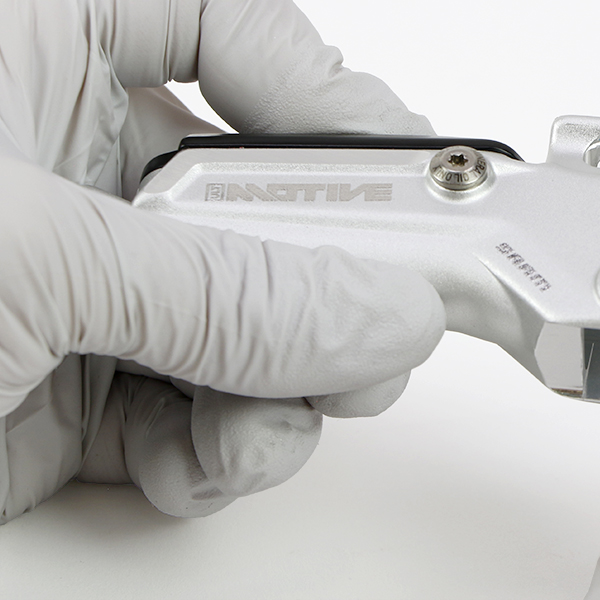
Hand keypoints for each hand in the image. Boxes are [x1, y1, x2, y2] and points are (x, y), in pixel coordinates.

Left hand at [0, 0, 443, 522]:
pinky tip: (203, 462)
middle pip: (266, 202)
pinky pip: (202, 416)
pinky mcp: (86, 396)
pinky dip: (223, 451)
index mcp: (32, 61)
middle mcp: (73, 174)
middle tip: (382, 316)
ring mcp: (91, 294)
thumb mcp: (30, 258)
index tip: (387, 161)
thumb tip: (378, 311)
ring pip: (255, 326)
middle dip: (330, 276)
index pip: (216, 25)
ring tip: (277, 415)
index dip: (315, 83)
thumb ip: (218, 289)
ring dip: (287, 386)